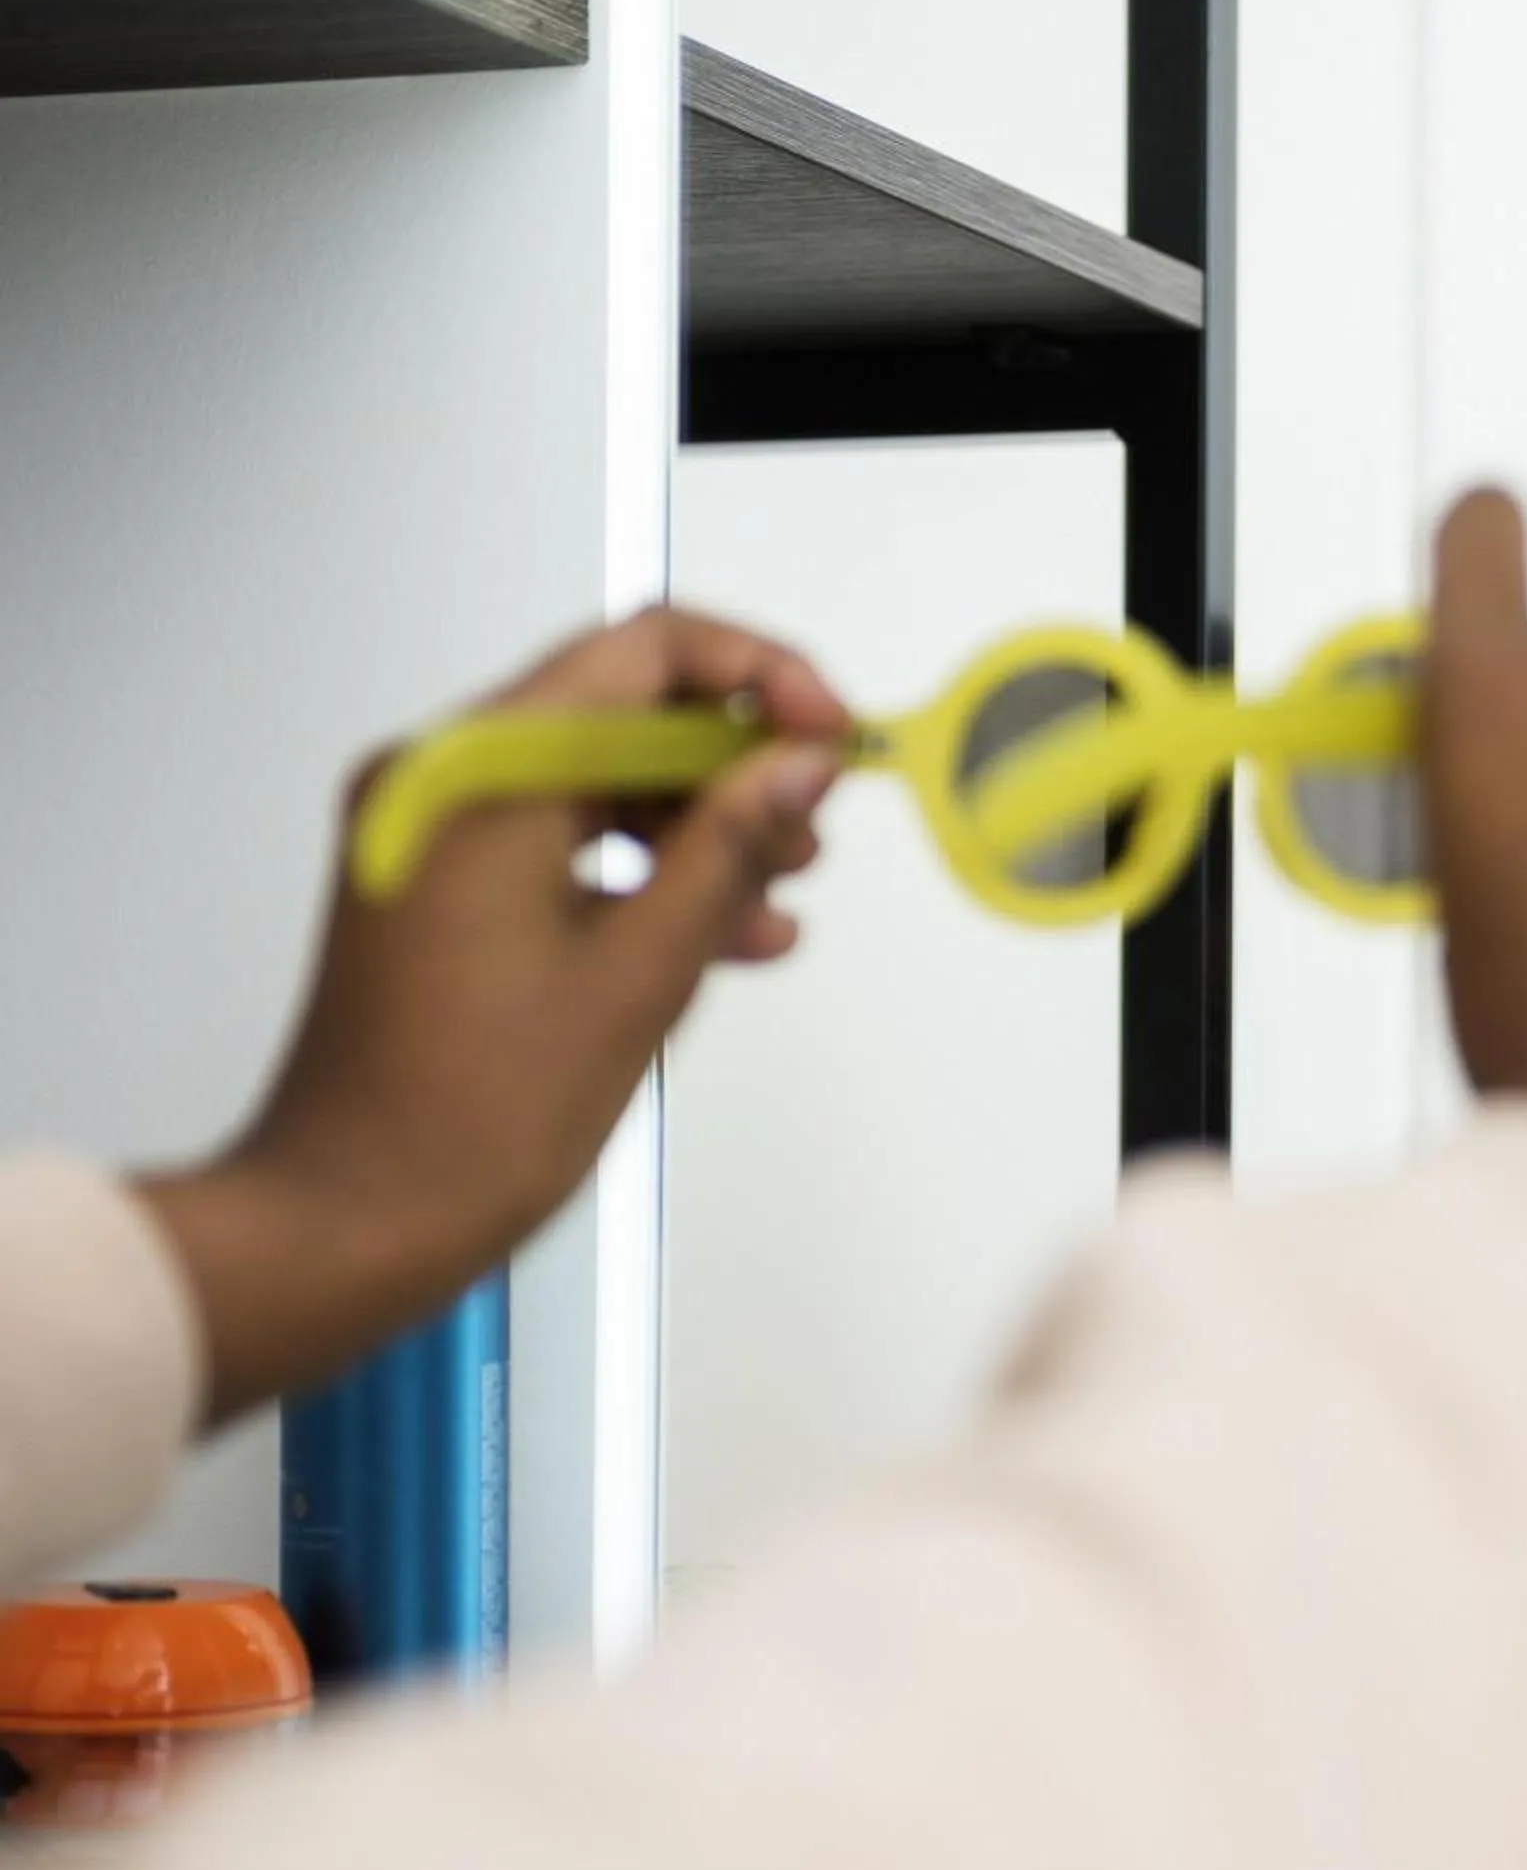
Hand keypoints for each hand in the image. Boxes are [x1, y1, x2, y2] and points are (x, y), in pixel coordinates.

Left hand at [141, 608, 850, 1421]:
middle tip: (819, 826)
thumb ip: (731, 848)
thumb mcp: (641, 972)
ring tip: (786, 892)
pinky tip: (727, 934)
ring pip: (596, 778)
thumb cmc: (480, 1114)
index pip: (645, 650)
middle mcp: (440, 773)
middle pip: (620, 706)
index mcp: (478, 771)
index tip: (835, 736)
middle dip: (734, 760)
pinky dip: (639, 870)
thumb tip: (807, 762)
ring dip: (697, 823)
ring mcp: (429, 828)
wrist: (349, 1219)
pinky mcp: (434, 883)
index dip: (760, 678)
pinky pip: (556, 838)